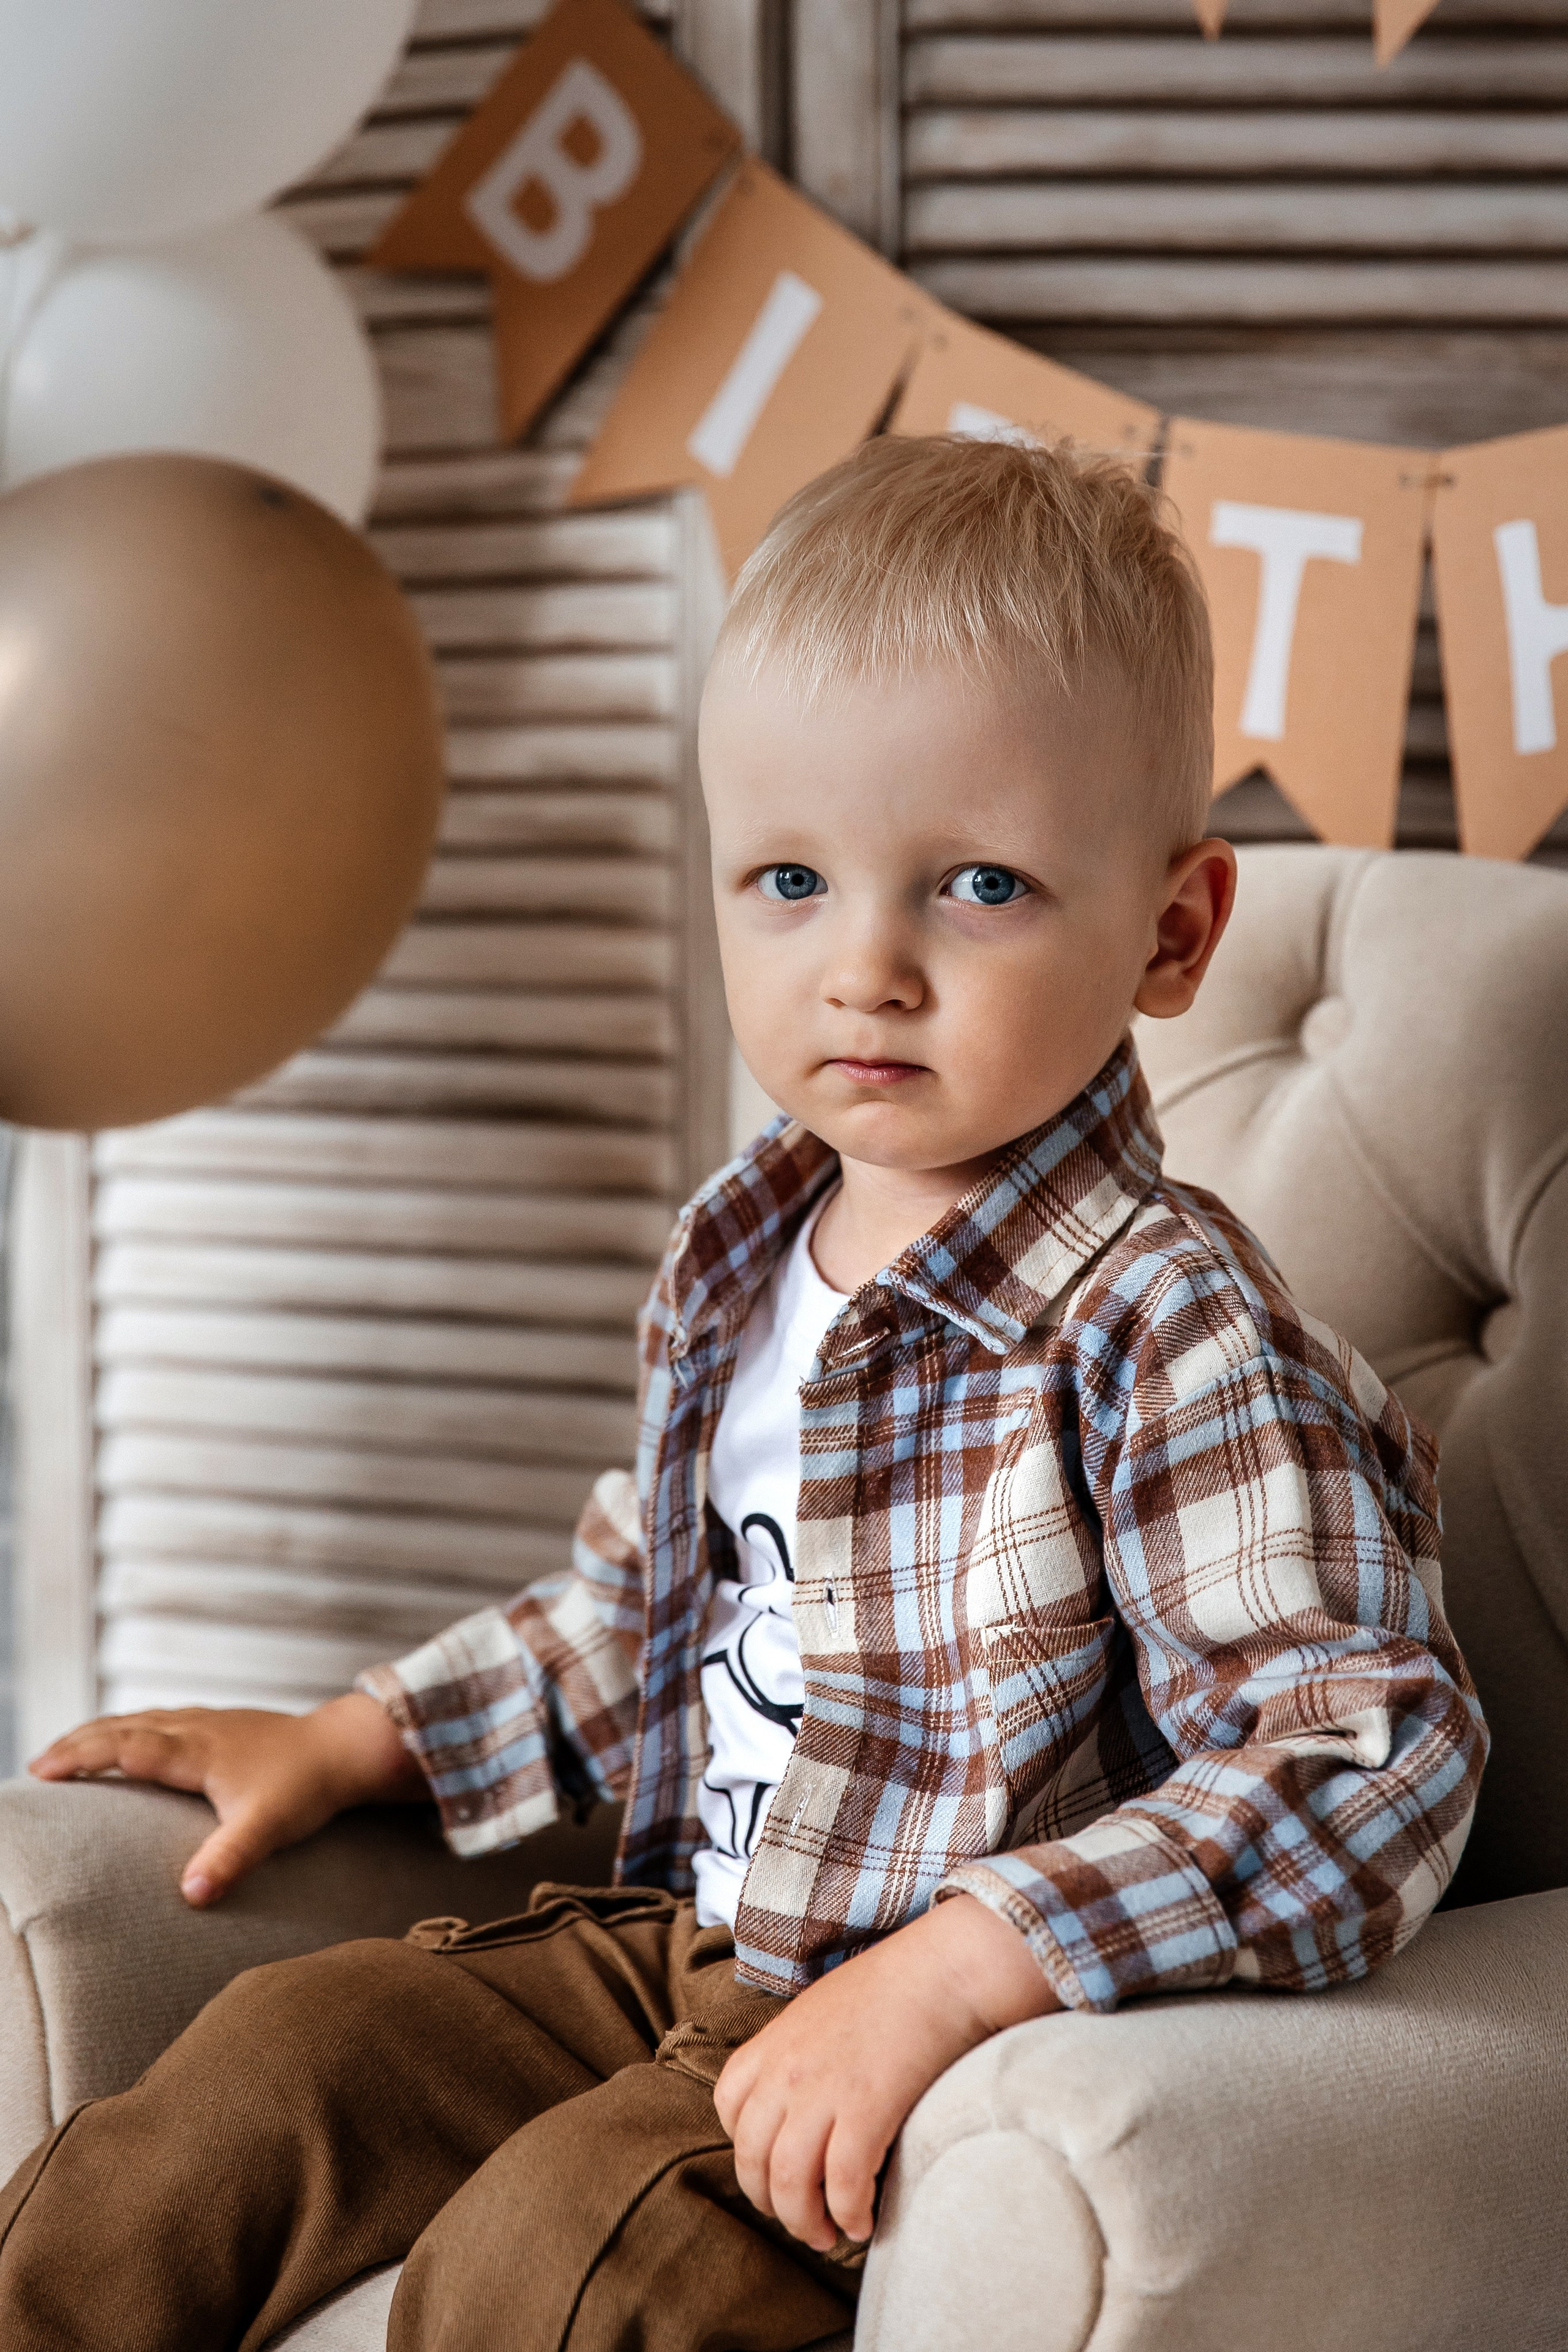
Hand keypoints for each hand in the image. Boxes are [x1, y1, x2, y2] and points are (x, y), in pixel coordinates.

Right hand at [29, 1692, 424, 1906]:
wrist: (347, 1748)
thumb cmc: (307, 1786)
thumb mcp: (267, 1827)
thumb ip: (229, 1860)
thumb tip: (190, 1896)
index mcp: (196, 1750)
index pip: (125, 1747)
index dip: (81, 1756)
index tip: (41, 1770)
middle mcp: (196, 1728)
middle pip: (123, 1726)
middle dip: (77, 1742)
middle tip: (36, 1764)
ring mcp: (209, 1722)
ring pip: (142, 1719)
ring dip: (101, 1732)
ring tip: (68, 1751)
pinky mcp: (222, 1725)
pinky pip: (162, 1719)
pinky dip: (131, 1728)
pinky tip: (130, 1740)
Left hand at [713, 1892, 1058, 2251]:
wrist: (944, 1968)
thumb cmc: (893, 1986)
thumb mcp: (822, 2009)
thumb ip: (799, 2052)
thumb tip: (802, 2099)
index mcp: (773, 2042)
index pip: (729, 2108)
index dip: (748, 2148)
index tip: (775, 2168)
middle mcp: (786, 2070)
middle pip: (752, 2159)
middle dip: (772, 2203)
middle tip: (803, 2220)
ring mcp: (822, 2091)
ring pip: (789, 2182)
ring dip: (806, 2223)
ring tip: (829, 2235)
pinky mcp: (866, 2109)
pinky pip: (843, 2184)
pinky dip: (850, 2214)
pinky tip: (864, 2222)